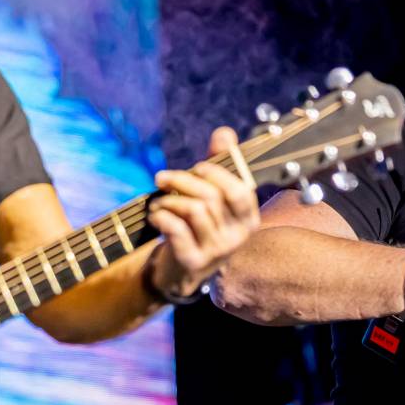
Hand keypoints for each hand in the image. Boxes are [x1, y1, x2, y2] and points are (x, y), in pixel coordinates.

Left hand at [147, 127, 261, 300]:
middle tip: (162, 179)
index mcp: (248, 220)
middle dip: (182, 181)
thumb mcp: (212, 195)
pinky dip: (162, 217)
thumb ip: (220, 163)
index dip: (216, 173)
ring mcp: (216, 252)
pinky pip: (177, 229)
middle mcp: (237, 237)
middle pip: (211, 197)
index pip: (239, 190)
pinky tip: (156, 216)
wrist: (181, 271)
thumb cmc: (198, 227)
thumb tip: (224, 134)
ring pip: (193, 210)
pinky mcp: (192, 261)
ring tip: (159, 202)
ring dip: (169, 200)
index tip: (196, 167)